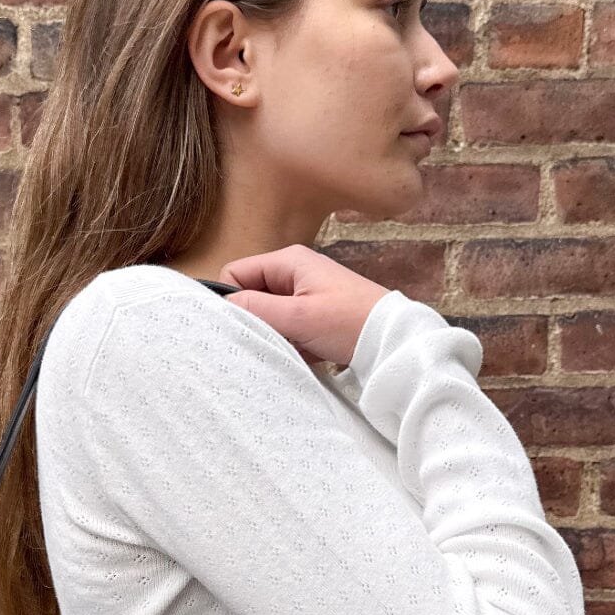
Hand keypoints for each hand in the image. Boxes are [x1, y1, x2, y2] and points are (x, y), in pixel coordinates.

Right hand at [219, 245, 388, 369]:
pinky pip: (288, 326)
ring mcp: (307, 292)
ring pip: (269, 314)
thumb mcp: (297, 316)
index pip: (235, 272)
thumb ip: (255, 309)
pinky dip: (291, 341)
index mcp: (288, 261)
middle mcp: (295, 271)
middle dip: (254, 320)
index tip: (238, 325)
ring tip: (291, 347)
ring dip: (274, 334)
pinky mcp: (316, 313)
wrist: (393, 340)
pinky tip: (306, 353)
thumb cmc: (349, 322)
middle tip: (266, 340)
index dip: (230, 298)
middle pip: (252, 293)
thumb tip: (221, 307)